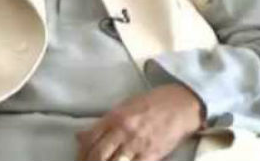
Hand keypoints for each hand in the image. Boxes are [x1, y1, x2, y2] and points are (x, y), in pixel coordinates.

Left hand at [75, 84, 203, 160]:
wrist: (180, 105)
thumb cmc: (151, 103)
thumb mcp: (124, 106)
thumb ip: (103, 122)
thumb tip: (80, 137)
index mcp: (115, 117)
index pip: (90, 139)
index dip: (81, 153)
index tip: (79, 159)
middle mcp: (123, 131)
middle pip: (99, 155)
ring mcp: (137, 144)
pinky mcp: (152, 155)